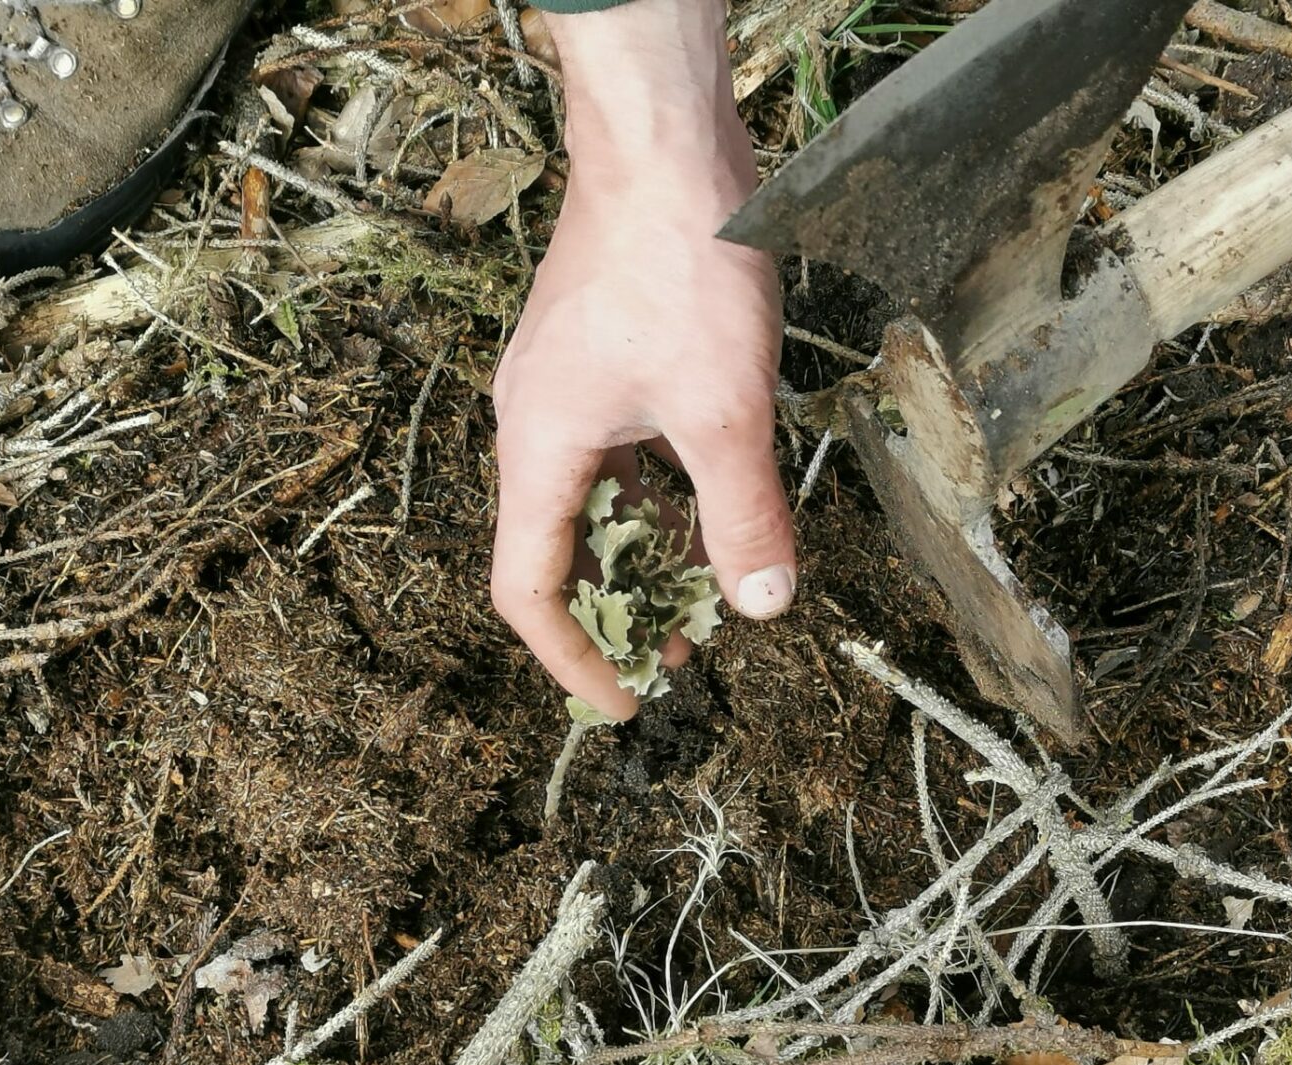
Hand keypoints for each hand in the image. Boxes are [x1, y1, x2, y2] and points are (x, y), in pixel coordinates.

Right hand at [490, 0, 793, 720]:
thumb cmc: (679, 262)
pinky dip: (660, 494)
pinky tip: (712, 507)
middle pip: (560, 550)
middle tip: (679, 658)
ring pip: (596, 501)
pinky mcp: (602, 356)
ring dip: (647, 553)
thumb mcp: (725, 408)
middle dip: (620, 612)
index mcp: (540, 448)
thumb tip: (762, 607)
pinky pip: (619, 454)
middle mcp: (536, 424)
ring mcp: (566, 387)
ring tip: (704, 597)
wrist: (663, 137)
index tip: (626, 701)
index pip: (529, 589)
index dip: (574, 657)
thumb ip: (743, 516)